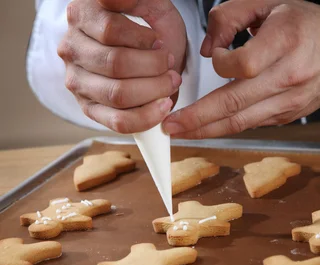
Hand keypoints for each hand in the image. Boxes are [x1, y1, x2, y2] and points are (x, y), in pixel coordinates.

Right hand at [58, 0, 186, 132]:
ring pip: (117, 94)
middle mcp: (71, 49)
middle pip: (115, 64)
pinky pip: (118, 121)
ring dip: (154, 90)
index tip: (159, 42)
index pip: (110, 31)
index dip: (143, 39)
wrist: (151, 52)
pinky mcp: (90, 108)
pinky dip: (146, 117)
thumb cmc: (150, 27)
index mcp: (81, 17)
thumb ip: (134, 0)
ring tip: (171, 82)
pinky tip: (163, 106)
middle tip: (171, 65)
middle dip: (154, 67)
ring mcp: (77, 81)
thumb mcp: (149, 5)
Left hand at [161, 0, 319, 138]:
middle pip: (237, 104)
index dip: (219, 63)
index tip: (214, 55)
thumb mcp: (272, 3)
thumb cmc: (311, 25)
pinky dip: (228, 126)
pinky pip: (253, 123)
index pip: (242, 65)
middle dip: (199, 118)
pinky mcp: (290, 115)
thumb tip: (207, 48)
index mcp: (286, 41)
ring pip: (243, 122)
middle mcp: (290, 76)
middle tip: (171, 125)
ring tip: (181, 132)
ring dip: (209, 129)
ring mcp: (292, 101)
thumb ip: (230, 15)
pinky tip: (209, 126)